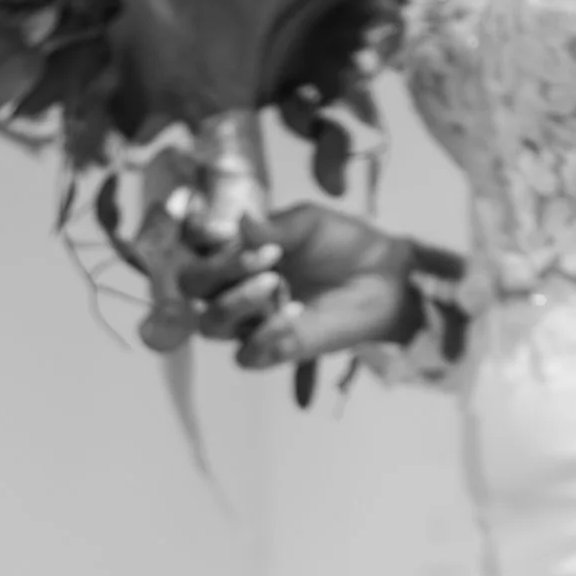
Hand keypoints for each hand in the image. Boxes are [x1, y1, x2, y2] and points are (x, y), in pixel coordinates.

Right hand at [177, 201, 419, 370]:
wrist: (383, 276)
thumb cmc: (342, 243)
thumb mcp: (309, 223)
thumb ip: (274, 226)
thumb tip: (240, 219)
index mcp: (236, 253)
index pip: (195, 252)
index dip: (201, 244)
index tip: (227, 231)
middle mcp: (234, 288)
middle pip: (192, 290)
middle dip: (217, 272)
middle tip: (264, 257)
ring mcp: (251, 322)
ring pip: (211, 325)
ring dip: (236, 302)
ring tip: (275, 283)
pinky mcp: (274, 351)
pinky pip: (246, 356)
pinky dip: (264, 336)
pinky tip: (293, 315)